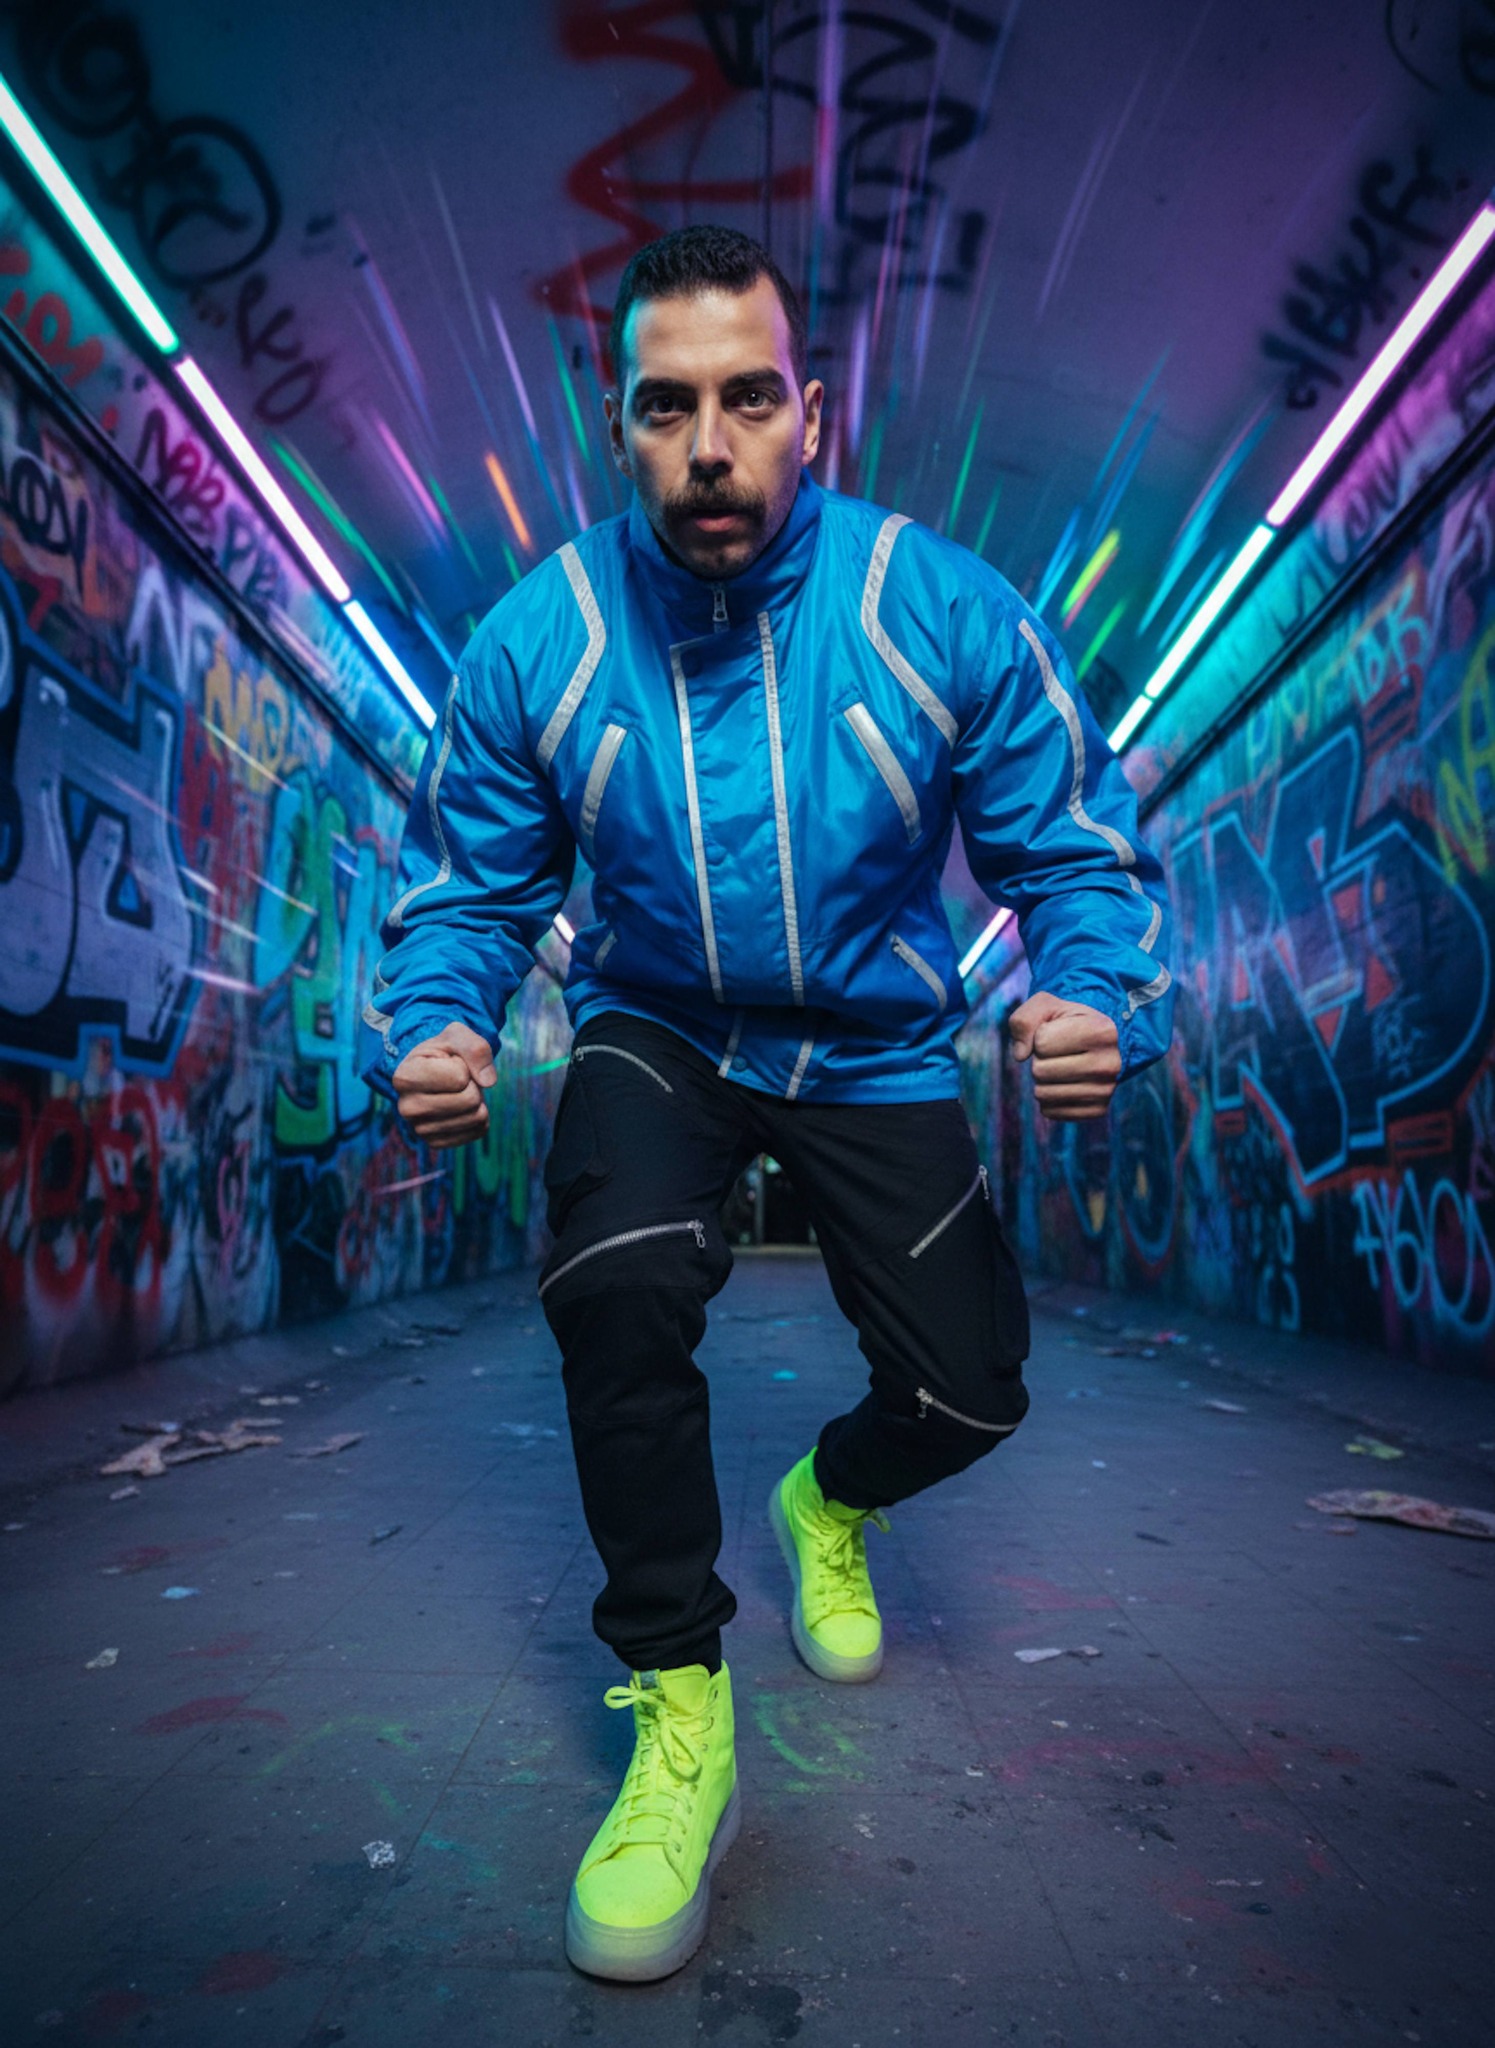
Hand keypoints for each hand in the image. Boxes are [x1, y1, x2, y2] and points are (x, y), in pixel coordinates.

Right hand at [392, 1022, 496, 1149]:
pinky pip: (477, 1132)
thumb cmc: (444, 1051)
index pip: (460, 1077)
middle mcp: (406, 1108)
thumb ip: (475, 1049)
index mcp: (404, 1078)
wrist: (433, 1071)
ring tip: (459, 1091)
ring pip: (476, 1118)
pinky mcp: (436, 1143)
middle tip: (459, 1079)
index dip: (464, 1066)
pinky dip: (480, 1117)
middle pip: (469, 1100)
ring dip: (477, 1100)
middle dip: (474, 1084)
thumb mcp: (457, 1035)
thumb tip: (488, 1082)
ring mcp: (419, 1129)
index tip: (449, 1063)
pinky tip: (463, 1107)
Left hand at [1008, 992, 1119, 1121]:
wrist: (1099, 1045)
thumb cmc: (1068, 1022)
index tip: (1059, 1033)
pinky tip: (1066, 1084)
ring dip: (1043, 1080)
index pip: (1042, 1042)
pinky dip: (1049, 1099)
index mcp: (1102, 1030)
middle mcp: (1109, 1063)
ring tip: (1062, 1067)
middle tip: (1059, 1053)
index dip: (1040, 1036)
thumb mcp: (1046, 1006)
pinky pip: (1050, 1112)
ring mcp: (1106, 1090)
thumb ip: (1024, 1019)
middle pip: (1040, 1071)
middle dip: (1040, 1059)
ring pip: (1042, 1094)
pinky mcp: (1098, 1111)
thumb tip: (1020, 1055)